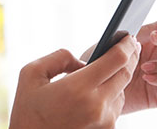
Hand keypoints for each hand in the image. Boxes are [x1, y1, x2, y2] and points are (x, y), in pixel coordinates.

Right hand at [9, 35, 140, 128]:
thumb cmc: (27, 111)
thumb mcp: (31, 74)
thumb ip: (60, 58)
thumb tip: (83, 61)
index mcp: (79, 88)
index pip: (117, 59)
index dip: (126, 44)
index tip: (129, 36)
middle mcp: (97, 106)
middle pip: (125, 74)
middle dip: (129, 58)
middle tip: (128, 45)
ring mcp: (104, 122)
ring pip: (121, 91)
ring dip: (117, 78)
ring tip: (107, 69)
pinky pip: (115, 107)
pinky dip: (110, 96)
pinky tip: (97, 91)